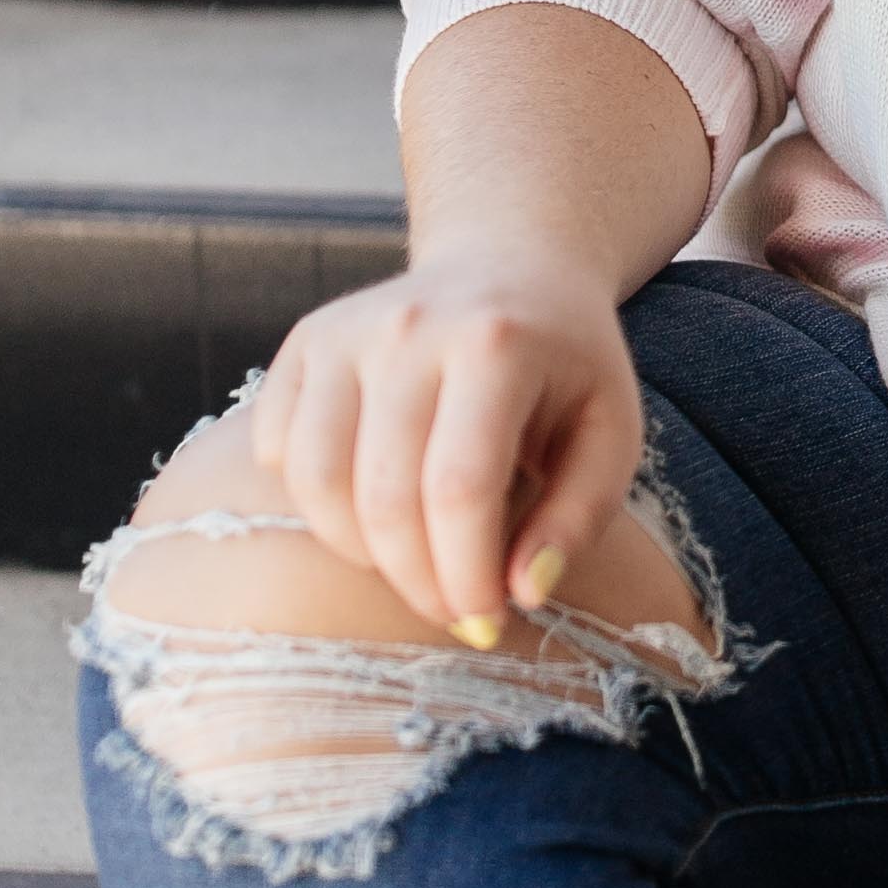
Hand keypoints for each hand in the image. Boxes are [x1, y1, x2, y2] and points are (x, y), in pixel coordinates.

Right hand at [251, 258, 645, 645]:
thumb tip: (523, 592)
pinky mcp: (303, 344)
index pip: (460, 488)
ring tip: (414, 563)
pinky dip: (316, 505)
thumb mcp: (610, 431)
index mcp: (496, 342)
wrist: (511, 264)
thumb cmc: (568, 363)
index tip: (485, 623)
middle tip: (454, 611)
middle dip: (417, 580)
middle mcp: (407, 328)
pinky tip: (371, 508)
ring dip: (361, 552)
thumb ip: (577, 516)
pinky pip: (277, 451)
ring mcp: (344, 331)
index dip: (466, 575)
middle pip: (384, 494)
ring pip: (316, 480)